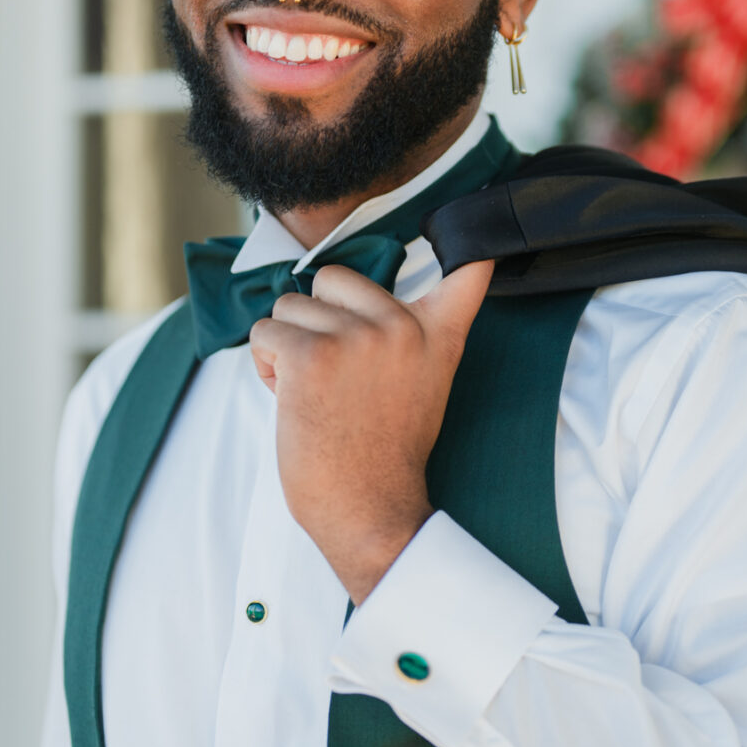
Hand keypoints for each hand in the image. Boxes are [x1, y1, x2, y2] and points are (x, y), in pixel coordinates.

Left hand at [250, 259, 493, 602]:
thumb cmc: (385, 454)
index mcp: (435, 335)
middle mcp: (401, 327)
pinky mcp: (312, 354)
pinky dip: (264, 366)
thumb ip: (415, 335)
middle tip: (335, 376)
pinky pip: (264, 333)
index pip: (469, 273)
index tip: (482, 237)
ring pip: (289, 306)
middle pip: (331, 278)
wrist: (370, 509)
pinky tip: (291, 400)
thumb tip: (399, 306)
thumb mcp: (425, 384)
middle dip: (317, 319)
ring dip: (286, 347)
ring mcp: (356, 337)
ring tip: (314, 393)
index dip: (473, 247)